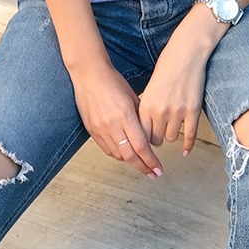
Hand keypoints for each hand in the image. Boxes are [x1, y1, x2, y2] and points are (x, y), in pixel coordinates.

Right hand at [70, 61, 162, 177]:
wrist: (89, 75)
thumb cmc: (113, 81)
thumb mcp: (133, 97)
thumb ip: (141, 117)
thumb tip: (150, 135)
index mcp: (125, 115)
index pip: (141, 146)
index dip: (151, 161)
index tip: (158, 169)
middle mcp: (111, 125)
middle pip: (129, 156)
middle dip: (143, 167)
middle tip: (153, 174)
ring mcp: (100, 129)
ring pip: (117, 155)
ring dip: (131, 161)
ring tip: (141, 163)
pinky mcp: (91, 130)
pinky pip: (106, 149)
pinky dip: (117, 154)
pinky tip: (125, 154)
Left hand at [138, 28, 209, 156]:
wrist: (186, 53)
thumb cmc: (167, 66)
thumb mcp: (151, 87)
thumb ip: (147, 107)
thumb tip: (145, 126)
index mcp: (146, 104)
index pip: (141, 133)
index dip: (143, 138)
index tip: (145, 139)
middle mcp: (159, 111)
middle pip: (156, 139)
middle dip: (157, 137)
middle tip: (159, 133)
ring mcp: (177, 112)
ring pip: (171, 138)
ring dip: (171, 134)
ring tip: (172, 127)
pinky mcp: (193, 111)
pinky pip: (190, 135)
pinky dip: (188, 145)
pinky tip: (186, 150)